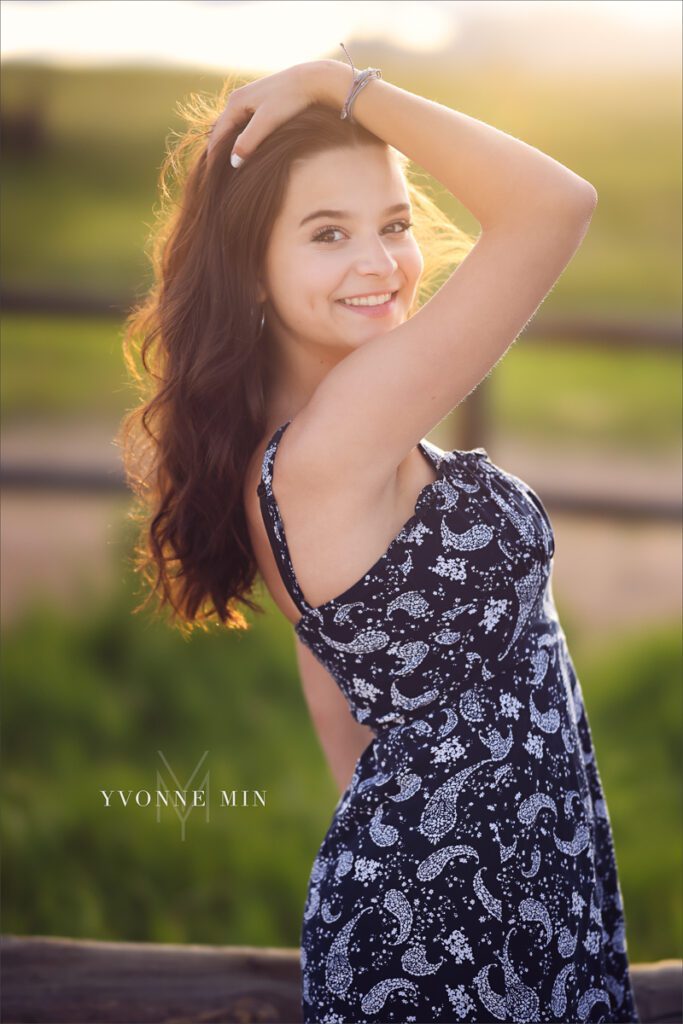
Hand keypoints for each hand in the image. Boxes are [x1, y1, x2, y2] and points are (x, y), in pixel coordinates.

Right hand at [206, 60, 341, 168]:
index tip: (213, 177)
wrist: (312, 81)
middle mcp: (238, 99)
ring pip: (233, 128)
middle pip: (222, 131)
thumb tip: (234, 162)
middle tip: (218, 175)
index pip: (217, 135)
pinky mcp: (260, 104)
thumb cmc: (290, 100)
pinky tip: (247, 152)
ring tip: (230, 167)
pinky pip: (244, 126)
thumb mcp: (267, 122)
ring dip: (230, 146)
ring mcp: (249, 101)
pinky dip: (241, 140)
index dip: (213, 157)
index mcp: (235, 102)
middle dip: (218, 152)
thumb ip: (249, 141)